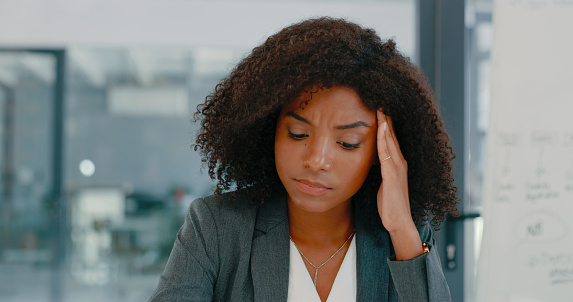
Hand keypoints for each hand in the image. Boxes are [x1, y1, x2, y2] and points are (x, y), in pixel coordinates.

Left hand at [376, 111, 423, 259]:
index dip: (385, 125)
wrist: (399, 223)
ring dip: (385, 124)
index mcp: (397, 164)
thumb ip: (380, 172)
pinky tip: (380, 127)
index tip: (378, 110)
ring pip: (390, 141)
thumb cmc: (390, 206)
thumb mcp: (384, 184)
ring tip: (379, 108)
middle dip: (385, 119)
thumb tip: (372, 163)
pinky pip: (387, 153)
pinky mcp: (392, 176)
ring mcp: (398, 168)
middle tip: (379, 101)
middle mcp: (400, 163)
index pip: (390, 139)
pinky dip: (384, 139)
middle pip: (391, 136)